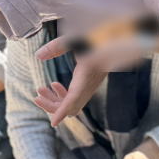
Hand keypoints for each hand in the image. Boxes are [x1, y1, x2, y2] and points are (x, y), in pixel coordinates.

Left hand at [33, 35, 153, 126]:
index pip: (73, 100)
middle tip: (36, 96)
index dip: (62, 111)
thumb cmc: (99, 35)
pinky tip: (54, 84)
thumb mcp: (76, 38)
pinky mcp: (89, 84)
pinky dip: (62, 96)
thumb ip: (57, 46)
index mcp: (87, 75)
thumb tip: (38, 56)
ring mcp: (90, 86)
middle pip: (71, 106)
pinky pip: (75, 98)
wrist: (122, 38)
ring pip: (72, 104)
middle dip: (52, 105)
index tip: (53, 123)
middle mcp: (89, 85)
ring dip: (55, 100)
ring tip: (40, 90)